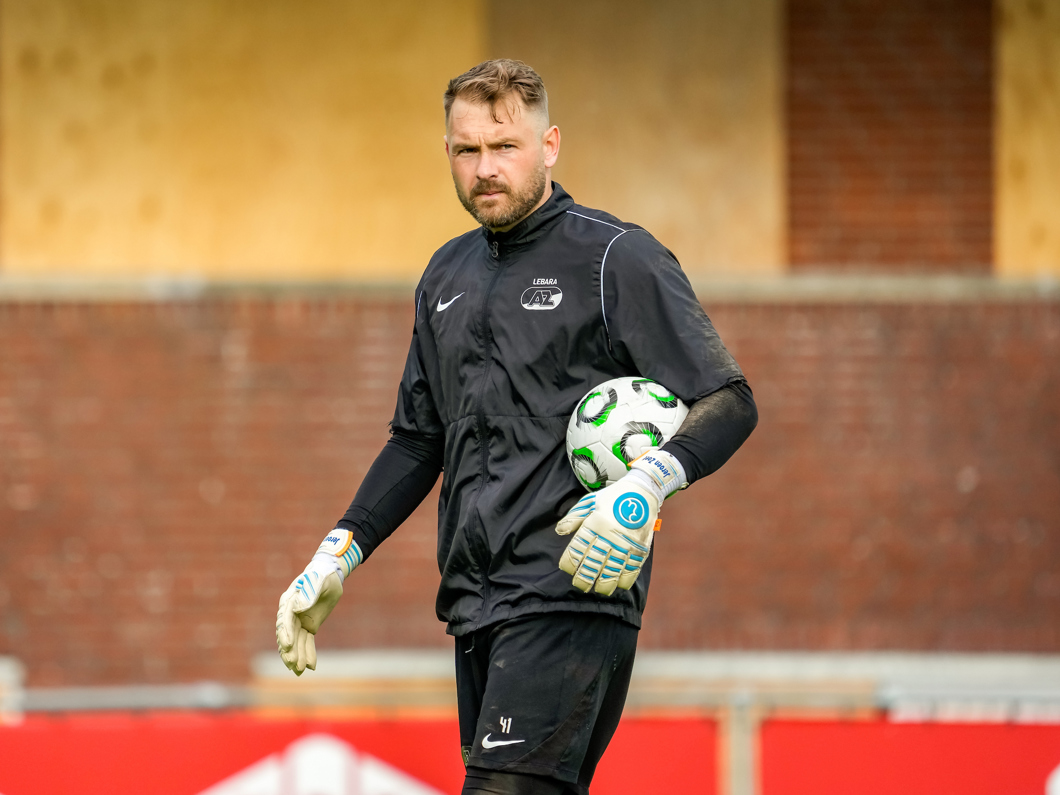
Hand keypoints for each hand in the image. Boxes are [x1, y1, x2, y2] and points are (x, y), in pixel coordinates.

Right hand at [275, 528, 361, 674]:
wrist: (329, 575)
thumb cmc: (322, 576)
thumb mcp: (318, 581)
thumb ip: (309, 593)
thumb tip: (297, 607)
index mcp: (289, 601)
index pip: (284, 620)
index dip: (285, 633)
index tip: (288, 645)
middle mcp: (290, 613)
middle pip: (287, 635)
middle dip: (289, 651)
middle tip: (292, 665)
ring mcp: (298, 621)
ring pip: (296, 642)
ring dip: (297, 656)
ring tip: (299, 671)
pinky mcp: (308, 626)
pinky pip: (306, 642)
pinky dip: (308, 653)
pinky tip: (311, 666)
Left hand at [555, 449, 685, 594]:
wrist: (643, 491)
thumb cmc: (613, 497)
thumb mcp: (590, 501)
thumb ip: (574, 517)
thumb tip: (559, 531)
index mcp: (595, 523)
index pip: (578, 548)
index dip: (570, 562)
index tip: (566, 569)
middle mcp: (610, 535)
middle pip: (594, 562)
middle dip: (585, 577)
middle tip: (579, 586)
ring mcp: (627, 543)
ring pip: (613, 569)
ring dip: (604, 583)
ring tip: (597, 590)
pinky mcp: (640, 548)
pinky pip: (632, 568)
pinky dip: (626, 579)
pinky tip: (619, 586)